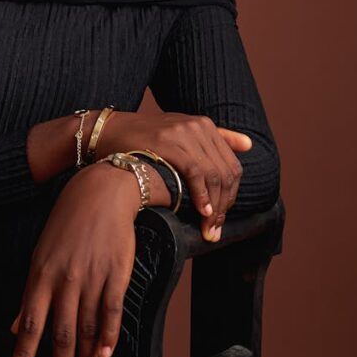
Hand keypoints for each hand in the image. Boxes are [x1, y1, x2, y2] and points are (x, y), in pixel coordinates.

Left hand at [9, 162, 140, 356]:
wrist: (101, 191)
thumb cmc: (68, 222)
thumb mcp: (41, 254)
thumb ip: (30, 294)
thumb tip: (15, 327)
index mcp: (42, 274)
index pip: (31, 322)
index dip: (25, 355)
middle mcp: (65, 279)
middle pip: (61, 333)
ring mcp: (91, 276)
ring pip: (86, 327)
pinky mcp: (116, 272)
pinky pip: (111, 309)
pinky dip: (108, 334)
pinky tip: (106, 354)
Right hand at [100, 111, 252, 240]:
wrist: (108, 132)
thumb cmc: (143, 138)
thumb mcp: (180, 131)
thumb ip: (215, 138)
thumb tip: (249, 145)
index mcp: (204, 125)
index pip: (231, 166)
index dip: (231, 196)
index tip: (220, 219)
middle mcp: (197, 126)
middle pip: (226, 173)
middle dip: (225, 206)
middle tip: (214, 230)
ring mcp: (182, 133)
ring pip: (214, 175)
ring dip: (215, 208)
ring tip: (208, 229)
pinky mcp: (167, 142)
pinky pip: (195, 173)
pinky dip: (201, 195)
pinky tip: (200, 212)